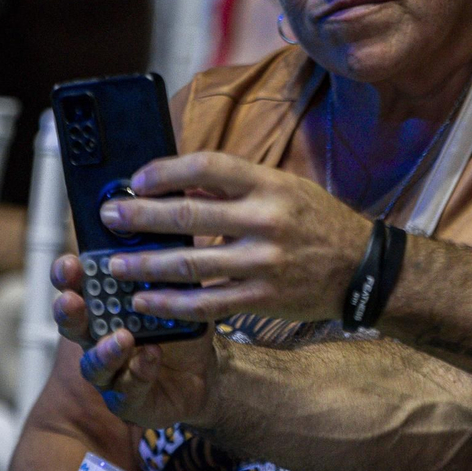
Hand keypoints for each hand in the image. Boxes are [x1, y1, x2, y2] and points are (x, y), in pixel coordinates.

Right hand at [52, 258, 222, 427]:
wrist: (201, 375)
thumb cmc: (180, 326)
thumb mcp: (180, 287)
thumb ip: (172, 255)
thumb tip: (182, 205)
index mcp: (106, 305)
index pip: (77, 286)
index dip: (67, 276)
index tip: (69, 263)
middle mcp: (99, 337)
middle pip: (72, 324)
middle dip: (69, 311)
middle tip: (72, 300)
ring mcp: (110, 370)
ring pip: (94, 363)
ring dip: (104, 350)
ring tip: (122, 337)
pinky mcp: (127, 397)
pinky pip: (128, 388)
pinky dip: (139, 372)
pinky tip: (151, 358)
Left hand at [95, 152, 371, 321]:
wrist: (361, 268)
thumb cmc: (317, 222)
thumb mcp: (285, 188)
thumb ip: (236, 187)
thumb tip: (178, 186)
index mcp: (270, 185)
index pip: (207, 167)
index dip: (166, 171)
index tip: (138, 179)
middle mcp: (265, 221)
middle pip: (188, 216)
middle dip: (140, 217)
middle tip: (110, 217)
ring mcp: (263, 263)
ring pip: (189, 265)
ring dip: (145, 265)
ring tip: (114, 266)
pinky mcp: (261, 298)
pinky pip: (206, 303)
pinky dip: (170, 303)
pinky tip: (145, 300)